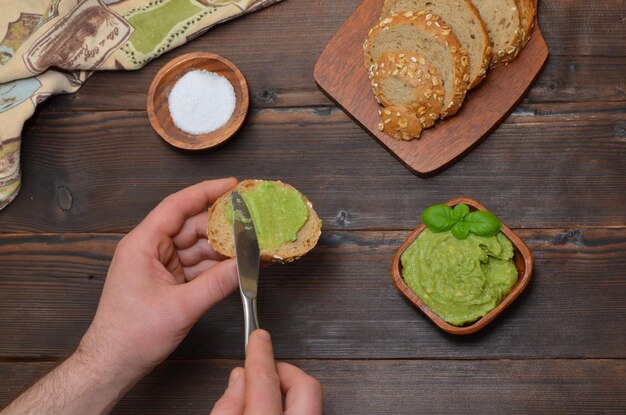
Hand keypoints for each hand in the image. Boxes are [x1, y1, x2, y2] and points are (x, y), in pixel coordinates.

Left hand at [79, 178, 239, 381]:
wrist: (114, 363)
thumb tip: (247, 265)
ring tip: (251, 248)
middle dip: (223, 226)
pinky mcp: (169, 281)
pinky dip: (216, 267)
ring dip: (223, 250)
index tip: (233, 185)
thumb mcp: (181, 307)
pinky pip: (197, 266)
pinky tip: (237, 267)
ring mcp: (160, 265)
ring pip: (198, 247)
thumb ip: (217, 284)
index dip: (206, 192)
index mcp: (143, 244)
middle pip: (193, 227)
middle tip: (252, 224)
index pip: (177, 206)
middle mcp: (151, 249)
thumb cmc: (132, 334)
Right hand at [211, 330, 322, 414]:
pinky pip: (307, 413)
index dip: (260, 353)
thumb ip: (227, 407)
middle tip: (263, 368)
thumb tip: (238, 380)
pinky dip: (290, 406)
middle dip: (285, 371)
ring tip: (263, 393)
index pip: (267, 380)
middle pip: (306, 386)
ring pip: (311, 401)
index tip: (258, 337)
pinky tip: (272, 410)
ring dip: (288, 391)